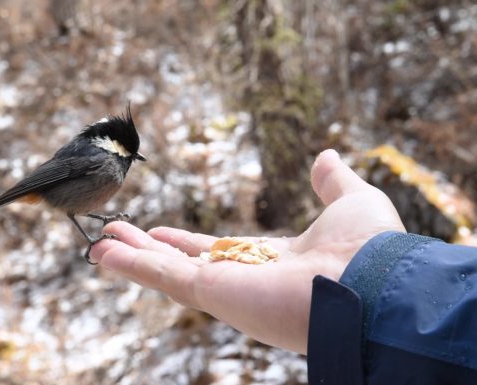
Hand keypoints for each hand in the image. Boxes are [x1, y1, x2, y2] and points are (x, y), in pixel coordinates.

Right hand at [91, 149, 404, 353]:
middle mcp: (247, 280)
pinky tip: (103, 254)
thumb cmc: (372, 247)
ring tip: (98, 246)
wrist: (377, 281)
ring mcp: (229, 289)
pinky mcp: (215, 294)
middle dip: (150, 253)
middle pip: (186, 264)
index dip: (188, 243)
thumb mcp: (351, 200)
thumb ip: (333, 182)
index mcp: (274, 261)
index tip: (163, 233)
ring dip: (132, 259)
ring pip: (167, 273)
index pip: (220, 251)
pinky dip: (131, 266)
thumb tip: (325, 156)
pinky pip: (164, 278)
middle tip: (116, 240)